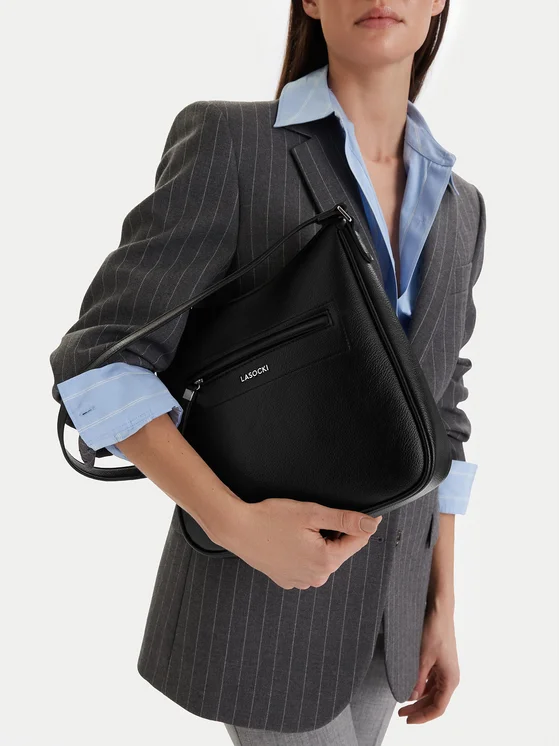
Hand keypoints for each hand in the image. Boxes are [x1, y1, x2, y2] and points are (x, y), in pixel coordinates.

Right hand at [215, 497, 382, 589]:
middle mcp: (316, 577)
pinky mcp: (287, 580)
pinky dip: (303, 552)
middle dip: (332, 533)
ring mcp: (301, 581)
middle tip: (311, 519)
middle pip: (339, 550)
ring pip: (322, 557)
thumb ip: (345, 520)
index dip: (359, 524)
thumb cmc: (270, 519)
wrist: (237, 529)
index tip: (359, 512)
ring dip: (318, 543)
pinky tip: (288, 540)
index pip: (357, 541)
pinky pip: (306, 564)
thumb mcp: (312, 514)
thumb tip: (371, 525)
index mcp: (326, 562)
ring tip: (297, 530)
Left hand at [397, 604, 459, 723]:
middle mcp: (450, 677)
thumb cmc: (434, 631)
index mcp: (450, 679)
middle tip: (400, 713)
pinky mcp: (440, 662)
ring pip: (432, 692)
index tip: (408, 720)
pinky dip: (420, 686)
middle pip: (435, 701)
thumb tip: (411, 697)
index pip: (438, 707)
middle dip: (418, 709)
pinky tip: (409, 687)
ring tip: (402, 702)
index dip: (423, 716)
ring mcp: (445, 669)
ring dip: (418, 698)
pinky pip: (431, 681)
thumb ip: (417, 679)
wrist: (439, 610)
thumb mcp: (422, 657)